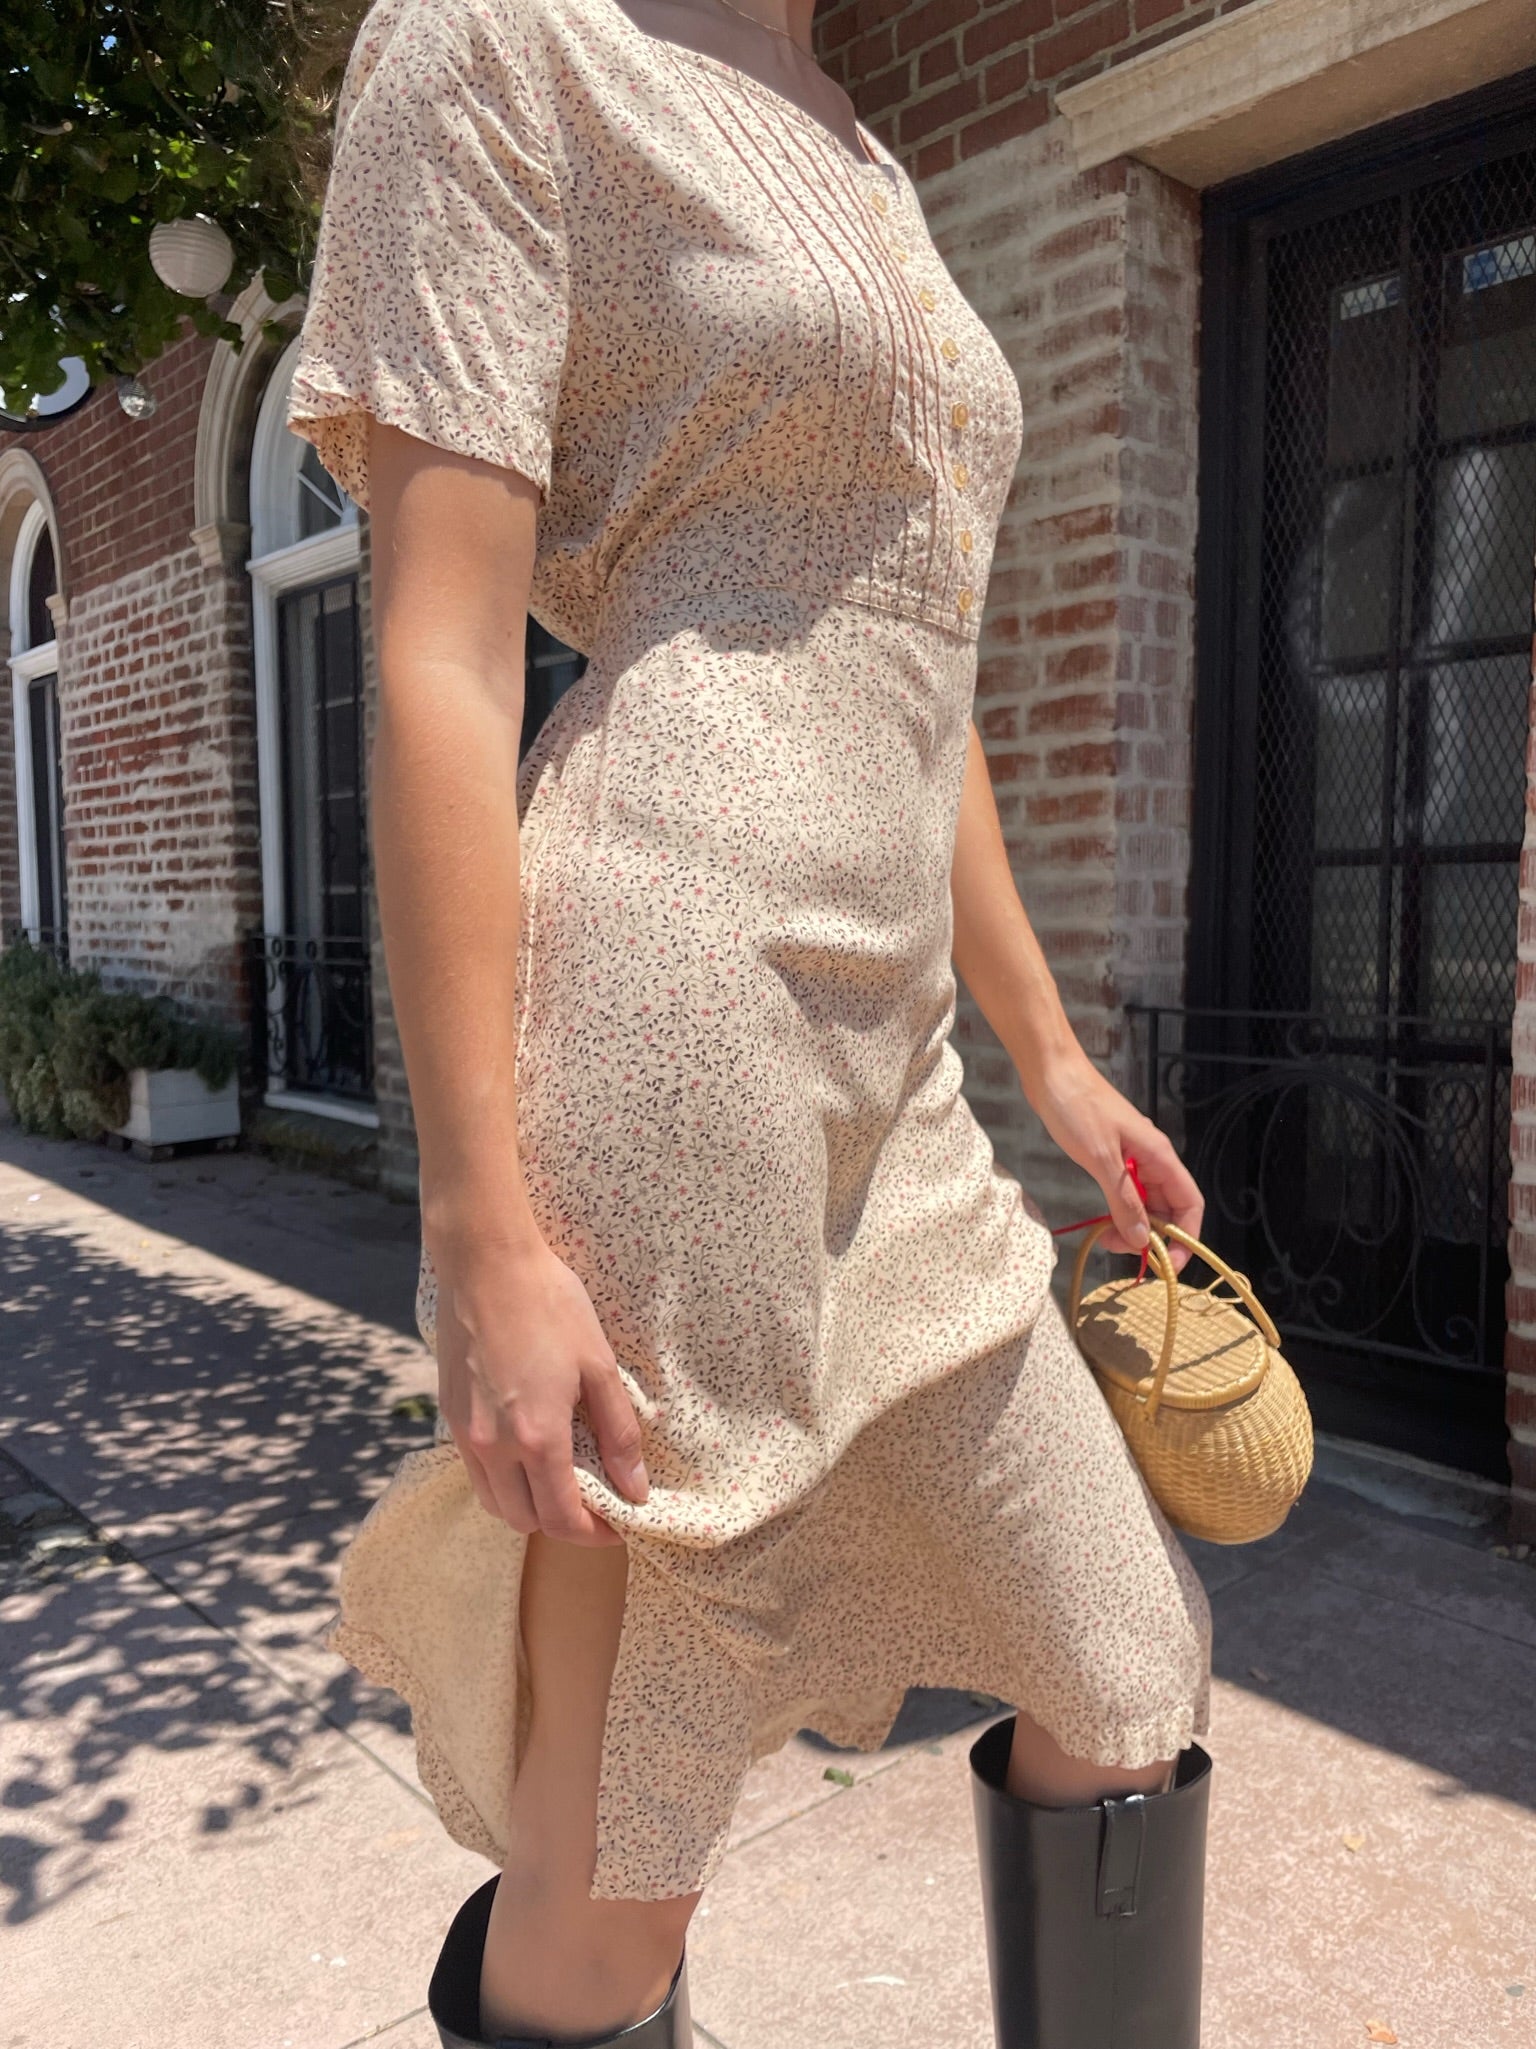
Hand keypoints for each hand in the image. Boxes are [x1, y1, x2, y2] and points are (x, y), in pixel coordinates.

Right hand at [431, 1228, 649, 1544]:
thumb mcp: (599, 1366)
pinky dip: (503, 1481)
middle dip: (563, 1525)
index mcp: (537, 1438)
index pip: (562, 1520)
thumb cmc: (550, 1305)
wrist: (486, 1264)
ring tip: (562, 1482)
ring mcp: (466, 1434)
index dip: (594, 1535)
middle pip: (526, 1521)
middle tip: (595, 1504)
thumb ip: (618, 1433)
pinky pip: (476, 1472)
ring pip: (495, 1503)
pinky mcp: (451, 1416)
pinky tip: (527, 1452)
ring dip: (529, 1507)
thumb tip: (635, 1488)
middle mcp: (494, 1447)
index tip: (618, 1525)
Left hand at [1025, 1047, 1203, 1269]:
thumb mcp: (1102, 1159)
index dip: (1186, 1236)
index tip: (1167, 1264)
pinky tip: (1101, 1221)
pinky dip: (1117, 1210)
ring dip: (1131, 1225)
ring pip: (1145, 1202)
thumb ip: (1124, 1201)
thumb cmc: (1077, 1108)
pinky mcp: (1111, 1157)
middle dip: (1151, 1235)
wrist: (1051, 1073)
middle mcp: (1152, 1159)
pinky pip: (1125, 1192)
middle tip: (1119, 1250)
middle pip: (1168, 1208)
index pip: (1190, 1204)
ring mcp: (1132, 1158)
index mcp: (1159, 1156)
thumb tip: (1142, 1240)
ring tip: (1104, 1238)